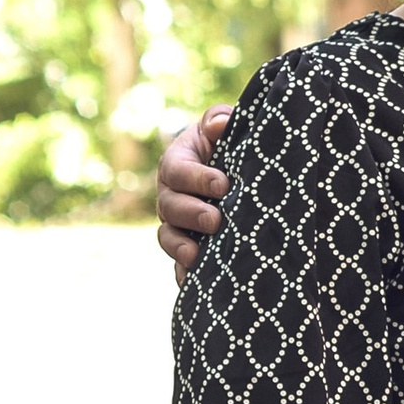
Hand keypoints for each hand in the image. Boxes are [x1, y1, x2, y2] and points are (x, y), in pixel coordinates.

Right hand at [156, 106, 231, 272]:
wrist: (235, 172)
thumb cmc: (227, 143)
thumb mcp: (221, 126)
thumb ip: (218, 120)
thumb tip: (219, 124)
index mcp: (177, 164)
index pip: (177, 171)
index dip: (196, 179)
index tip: (223, 184)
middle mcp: (171, 195)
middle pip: (169, 207)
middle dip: (190, 214)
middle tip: (214, 220)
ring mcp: (176, 223)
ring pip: (168, 236)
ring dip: (180, 247)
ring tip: (197, 255)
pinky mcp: (187, 246)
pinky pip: (178, 264)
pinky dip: (183, 274)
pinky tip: (193, 283)